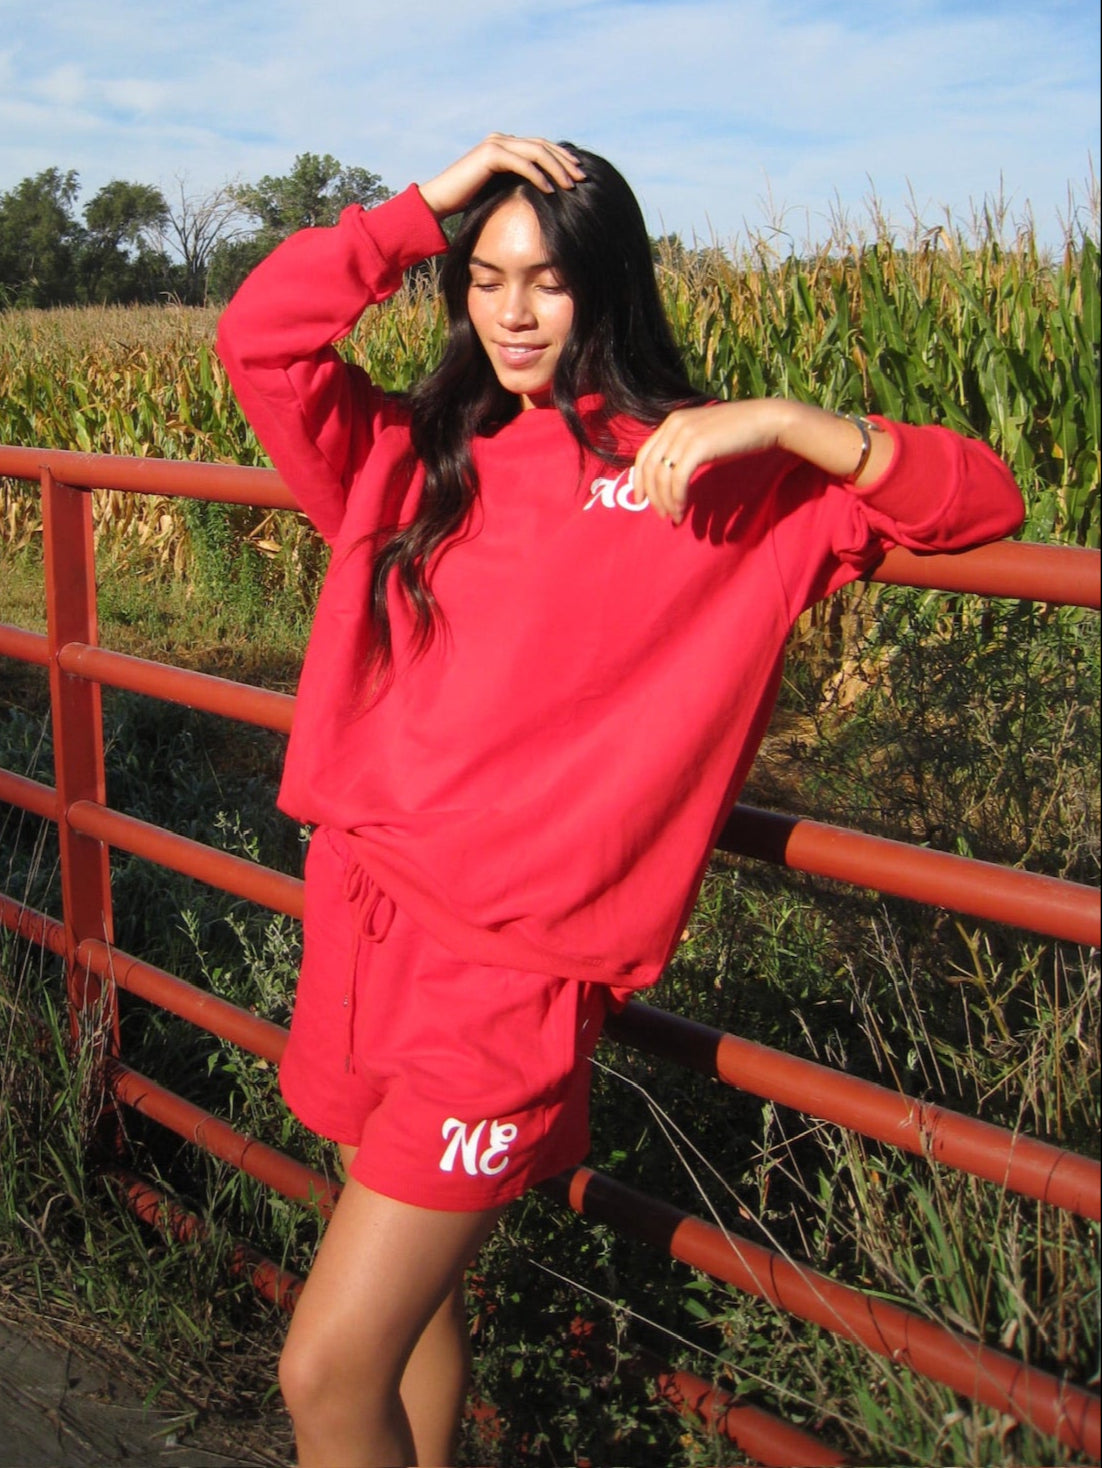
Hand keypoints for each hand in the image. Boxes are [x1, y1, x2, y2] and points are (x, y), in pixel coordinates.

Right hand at [418, 134, 585, 220]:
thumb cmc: (467, 202)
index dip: (562, 158)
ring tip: (570, 184)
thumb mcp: (499, 191)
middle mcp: (502, 139)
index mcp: (506, 145)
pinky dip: (538, 176)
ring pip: (536, 151)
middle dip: (565, 161)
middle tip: (583, 176)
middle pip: (543, 145)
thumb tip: (542, 194)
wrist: (440, 201)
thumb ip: (516, 184)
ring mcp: (496, 144)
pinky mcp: (490, 154)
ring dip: (556, 168)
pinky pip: (521, 163)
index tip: (579, 173)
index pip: (541, 147)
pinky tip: (550, 189)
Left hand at [633, 401, 794, 522]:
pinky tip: (682, 510)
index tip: (641, 500)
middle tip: (660, 514)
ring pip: (662, 476)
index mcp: (672, 422)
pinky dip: (678, 499)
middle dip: (652, 495)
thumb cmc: (738, 433)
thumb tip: (671, 475)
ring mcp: (685, 434)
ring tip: (675, 516)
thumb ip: (684, 449)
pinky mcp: (698, 447)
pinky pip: (678, 479)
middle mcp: (674, 425)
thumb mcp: (704, 437)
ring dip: (666, 501)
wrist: (765, 421)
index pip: (643, 454)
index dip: (639, 480)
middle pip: (649, 467)